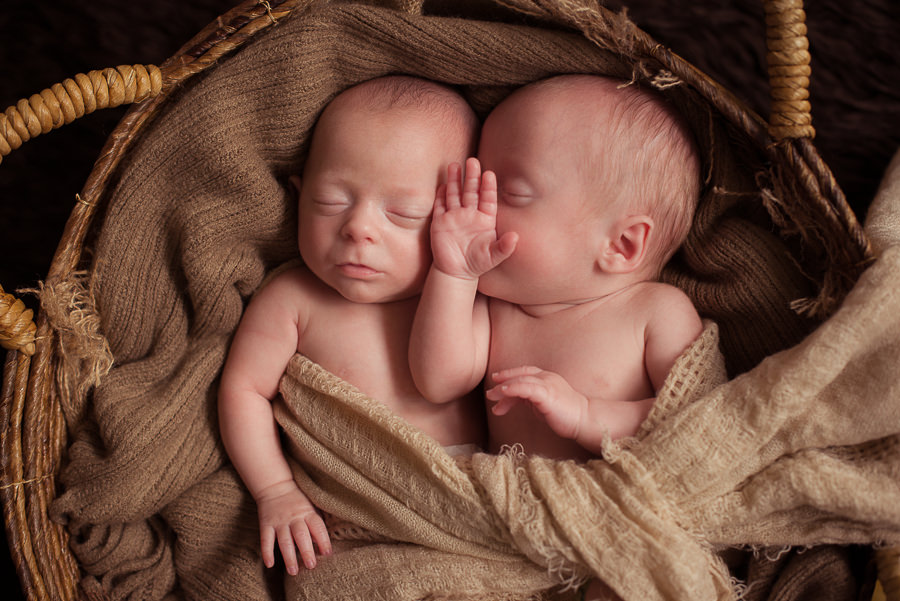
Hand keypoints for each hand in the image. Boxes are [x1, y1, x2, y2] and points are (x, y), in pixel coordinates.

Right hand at [255, 480, 331, 573]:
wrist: (276, 486)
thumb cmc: (298, 500)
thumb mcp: (311, 507)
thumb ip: (316, 524)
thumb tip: (323, 545)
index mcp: (308, 513)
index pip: (317, 527)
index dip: (323, 540)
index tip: (327, 553)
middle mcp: (294, 517)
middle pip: (301, 535)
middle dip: (306, 551)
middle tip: (311, 566)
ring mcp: (279, 521)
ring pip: (284, 540)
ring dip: (289, 557)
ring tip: (293, 571)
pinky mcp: (266, 524)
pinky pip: (266, 539)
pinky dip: (267, 552)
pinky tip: (269, 564)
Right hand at [431, 157, 516, 279]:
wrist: (456, 272)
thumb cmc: (477, 263)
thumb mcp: (494, 256)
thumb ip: (505, 247)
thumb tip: (516, 237)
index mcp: (485, 219)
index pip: (488, 198)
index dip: (488, 186)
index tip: (489, 174)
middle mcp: (470, 214)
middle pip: (471, 191)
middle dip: (472, 176)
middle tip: (473, 161)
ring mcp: (454, 216)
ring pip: (454, 194)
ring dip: (454, 180)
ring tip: (455, 165)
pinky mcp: (440, 222)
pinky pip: (440, 205)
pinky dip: (440, 195)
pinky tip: (442, 184)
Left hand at [486, 366, 588, 441]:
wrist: (585, 420)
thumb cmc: (565, 414)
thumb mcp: (542, 404)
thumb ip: (530, 398)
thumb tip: (513, 400)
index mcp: (546, 378)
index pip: (524, 372)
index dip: (509, 374)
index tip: (496, 380)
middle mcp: (546, 377)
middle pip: (520, 375)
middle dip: (503, 381)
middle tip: (490, 392)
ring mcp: (548, 384)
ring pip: (520, 381)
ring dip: (504, 388)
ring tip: (492, 396)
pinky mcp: (548, 394)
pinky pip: (527, 388)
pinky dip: (513, 389)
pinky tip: (504, 392)